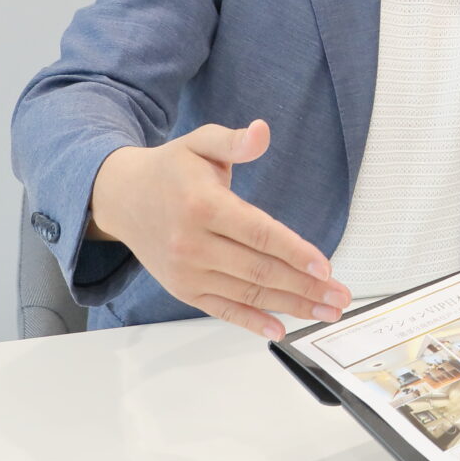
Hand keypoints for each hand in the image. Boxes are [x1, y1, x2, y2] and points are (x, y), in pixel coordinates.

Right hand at [88, 120, 350, 338]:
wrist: (120, 198)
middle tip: (340, 297)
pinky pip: (222, 309)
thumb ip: (234, 141)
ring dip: (291, 306)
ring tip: (327, 312)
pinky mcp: (183, 289)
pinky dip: (252, 322)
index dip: (294, 252)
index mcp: (203, 206)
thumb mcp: (200, 142)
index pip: (258, 234)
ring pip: (247, 294)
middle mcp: (192, 244)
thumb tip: (262, 131)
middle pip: (259, 270)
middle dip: (305, 287)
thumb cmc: (171, 169)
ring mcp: (187, 271)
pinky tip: (281, 329)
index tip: (325, 267)